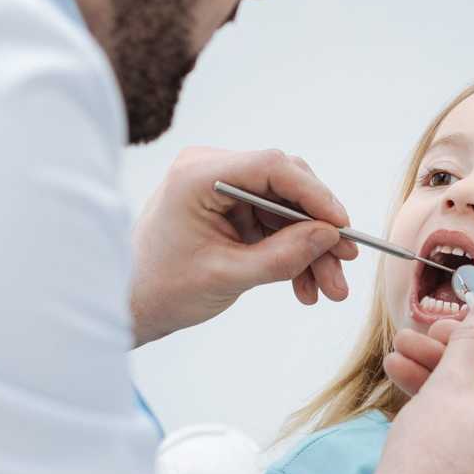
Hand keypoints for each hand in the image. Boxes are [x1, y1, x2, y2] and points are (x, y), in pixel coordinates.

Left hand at [128, 147, 360, 344]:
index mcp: (199, 175)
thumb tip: (329, 235)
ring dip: (310, 250)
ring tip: (329, 289)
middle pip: (286, 187)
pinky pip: (273, 225)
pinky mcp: (229, 210)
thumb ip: (282, 255)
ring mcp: (222, 189)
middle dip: (318, 230)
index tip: (342, 227)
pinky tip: (305, 287)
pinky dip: (292, 254)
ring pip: (286, 210)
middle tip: (344, 265)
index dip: (315, 195)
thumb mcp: (228, 276)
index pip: (273, 167)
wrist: (129, 306)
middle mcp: (211, 171)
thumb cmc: (161, 288)